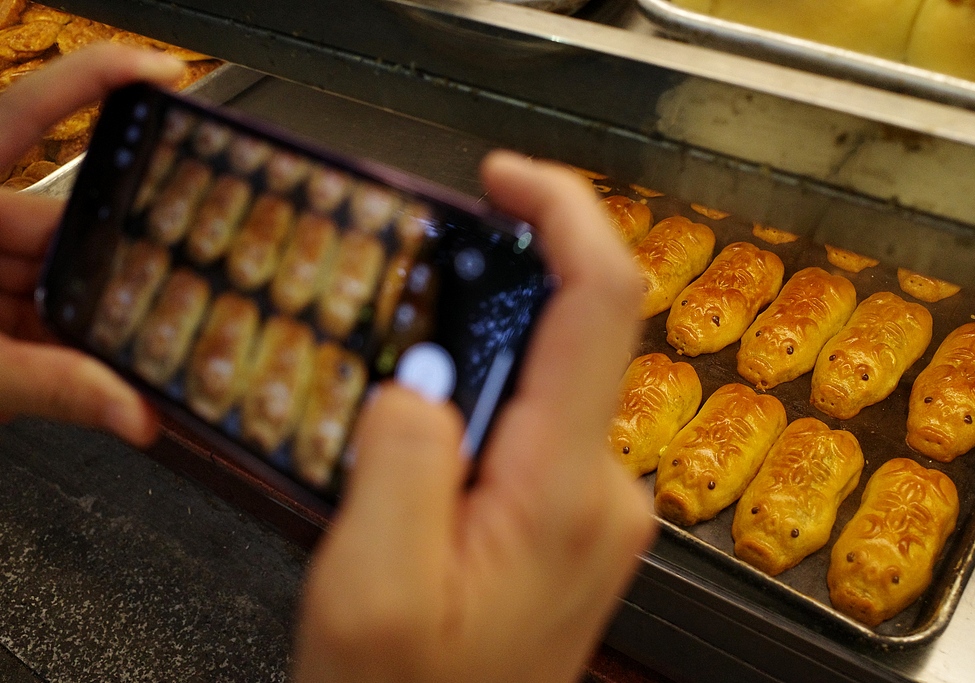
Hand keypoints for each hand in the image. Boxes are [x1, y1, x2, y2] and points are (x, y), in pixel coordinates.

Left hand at [0, 43, 184, 446]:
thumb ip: (44, 385)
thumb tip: (130, 407)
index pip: (23, 119)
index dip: (93, 83)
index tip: (159, 72)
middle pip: (56, 222)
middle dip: (113, 260)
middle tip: (170, 290)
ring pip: (55, 279)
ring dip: (95, 318)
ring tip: (140, 350)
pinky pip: (40, 321)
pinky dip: (72, 351)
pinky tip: (105, 375)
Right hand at [294, 152, 654, 682]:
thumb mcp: (370, 591)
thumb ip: (398, 462)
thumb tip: (420, 377)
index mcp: (563, 488)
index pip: (600, 302)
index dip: (561, 213)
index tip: (502, 179)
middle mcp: (603, 486)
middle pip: (572, 330)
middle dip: (493, 292)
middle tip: (405, 305)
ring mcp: (597, 503)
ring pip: (548, 376)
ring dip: (480, 353)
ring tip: (401, 398)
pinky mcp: (576, 517)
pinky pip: (539, 421)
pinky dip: (486, 399)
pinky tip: (428, 444)